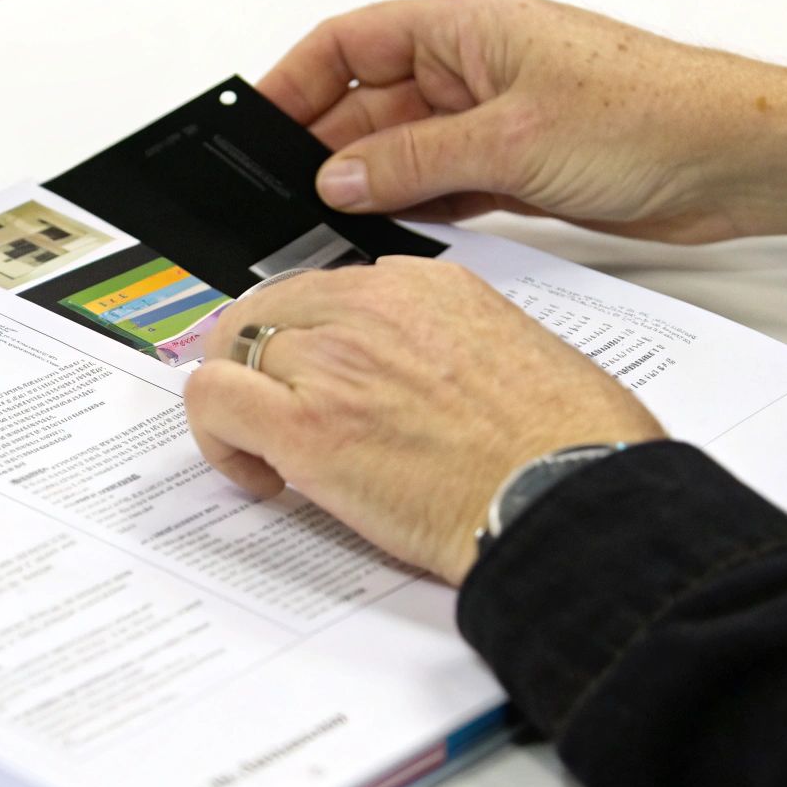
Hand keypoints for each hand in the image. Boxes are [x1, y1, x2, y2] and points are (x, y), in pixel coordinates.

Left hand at [184, 258, 663, 585]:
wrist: (569, 498)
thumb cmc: (571, 447)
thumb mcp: (519, 352)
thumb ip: (454, 346)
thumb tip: (426, 380)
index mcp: (425, 287)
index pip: (324, 292)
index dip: (309, 342)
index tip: (319, 383)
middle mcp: (369, 310)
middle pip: (265, 313)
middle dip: (260, 367)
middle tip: (278, 419)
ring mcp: (332, 363)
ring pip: (229, 353)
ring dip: (241, 408)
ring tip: (274, 459)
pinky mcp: (306, 428)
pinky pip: (215, 402)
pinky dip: (219, 440)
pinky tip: (263, 479)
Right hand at [259, 0, 786, 254]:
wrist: (738, 161)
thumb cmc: (653, 114)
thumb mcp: (509, 139)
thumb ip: (412, 159)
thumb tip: (336, 174)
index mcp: (467, 28)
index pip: (351, 42)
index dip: (296, 80)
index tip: (257, 126)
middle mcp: (476, 68)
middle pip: (370, 103)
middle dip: (326, 148)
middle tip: (283, 199)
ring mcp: (496, 120)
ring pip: (404, 151)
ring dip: (371, 186)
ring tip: (327, 227)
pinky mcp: (519, 168)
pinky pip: (442, 185)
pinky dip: (414, 209)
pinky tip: (389, 237)